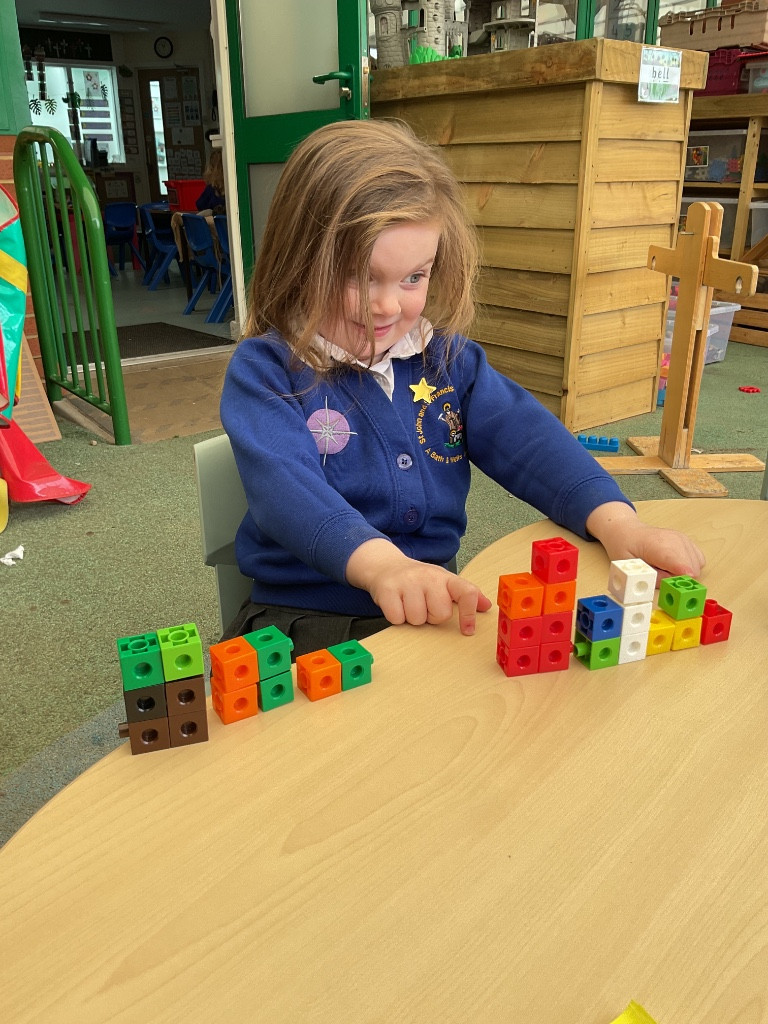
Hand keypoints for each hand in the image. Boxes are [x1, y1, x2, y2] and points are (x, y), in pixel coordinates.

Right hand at [346, 539, 491, 634]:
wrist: (385, 566)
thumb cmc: (418, 580)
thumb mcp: (443, 582)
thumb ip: (464, 594)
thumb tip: (486, 606)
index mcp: (445, 577)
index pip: (466, 592)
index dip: (469, 614)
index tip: (468, 631)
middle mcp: (428, 577)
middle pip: (440, 614)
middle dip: (431, 617)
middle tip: (424, 606)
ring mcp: (407, 582)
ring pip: (417, 619)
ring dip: (412, 618)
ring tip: (409, 604)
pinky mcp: (387, 590)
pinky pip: (397, 618)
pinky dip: (396, 618)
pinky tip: (397, 605)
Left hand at [585, 502, 705, 578]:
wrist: (628, 532)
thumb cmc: (627, 549)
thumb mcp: (631, 567)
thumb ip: (652, 577)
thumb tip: (671, 584)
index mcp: (657, 545)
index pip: (679, 563)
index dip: (683, 578)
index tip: (680, 587)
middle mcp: (674, 540)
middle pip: (691, 568)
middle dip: (681, 579)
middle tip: (663, 577)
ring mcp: (683, 539)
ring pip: (696, 566)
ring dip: (685, 573)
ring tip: (665, 568)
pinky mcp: (688, 541)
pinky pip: (698, 560)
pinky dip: (690, 566)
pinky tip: (674, 565)